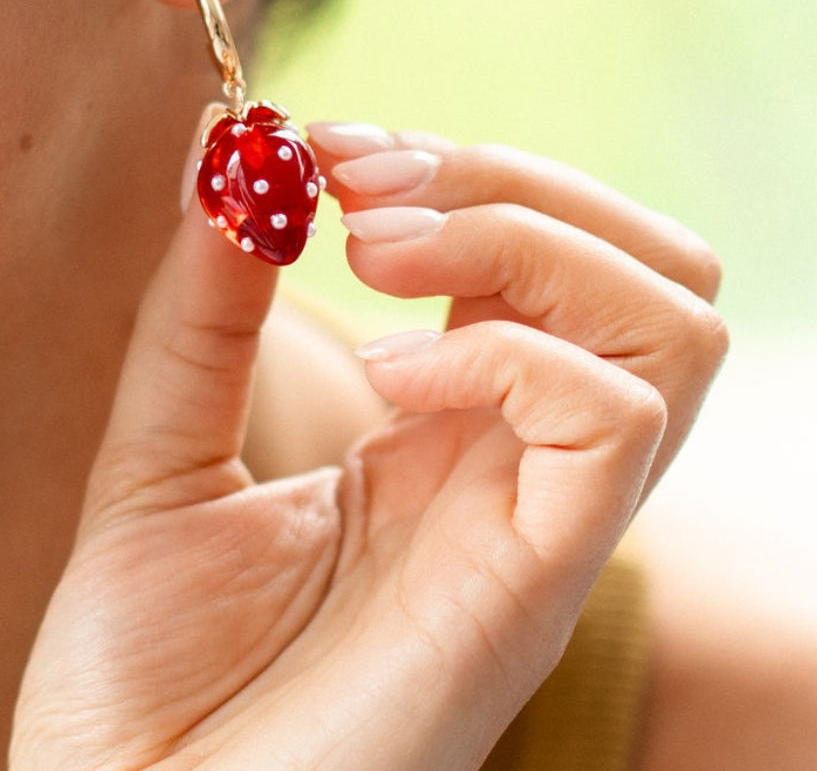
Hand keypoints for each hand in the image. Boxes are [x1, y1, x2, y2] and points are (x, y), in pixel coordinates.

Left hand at [10, 122, 726, 770]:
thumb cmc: (144, 670)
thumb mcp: (163, 444)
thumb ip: (204, 304)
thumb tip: (229, 145)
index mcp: (447, 431)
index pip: (554, 254)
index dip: (458, 166)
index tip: (327, 151)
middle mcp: (516, 469)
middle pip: (649, 264)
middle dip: (508, 179)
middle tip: (358, 190)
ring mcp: (536, 525)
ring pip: (672, 320)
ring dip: (524, 239)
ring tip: (372, 257)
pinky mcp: (531, 585)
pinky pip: (612, 418)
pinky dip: (507, 350)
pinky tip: (386, 381)